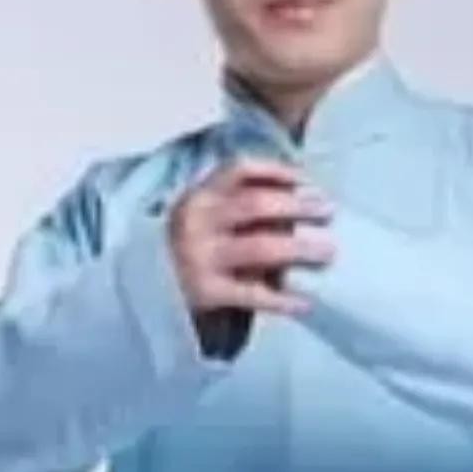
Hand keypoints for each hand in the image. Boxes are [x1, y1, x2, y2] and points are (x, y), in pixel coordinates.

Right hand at [167, 156, 335, 316]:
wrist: (144, 289)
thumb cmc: (190, 245)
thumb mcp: (203, 214)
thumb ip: (238, 203)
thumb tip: (304, 198)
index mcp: (199, 195)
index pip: (240, 170)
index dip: (277, 171)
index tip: (306, 180)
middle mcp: (198, 221)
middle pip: (257, 204)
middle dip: (298, 206)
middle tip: (328, 211)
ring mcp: (201, 257)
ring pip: (260, 247)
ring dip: (300, 248)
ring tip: (328, 252)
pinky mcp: (206, 292)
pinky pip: (253, 294)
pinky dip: (282, 298)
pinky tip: (305, 301)